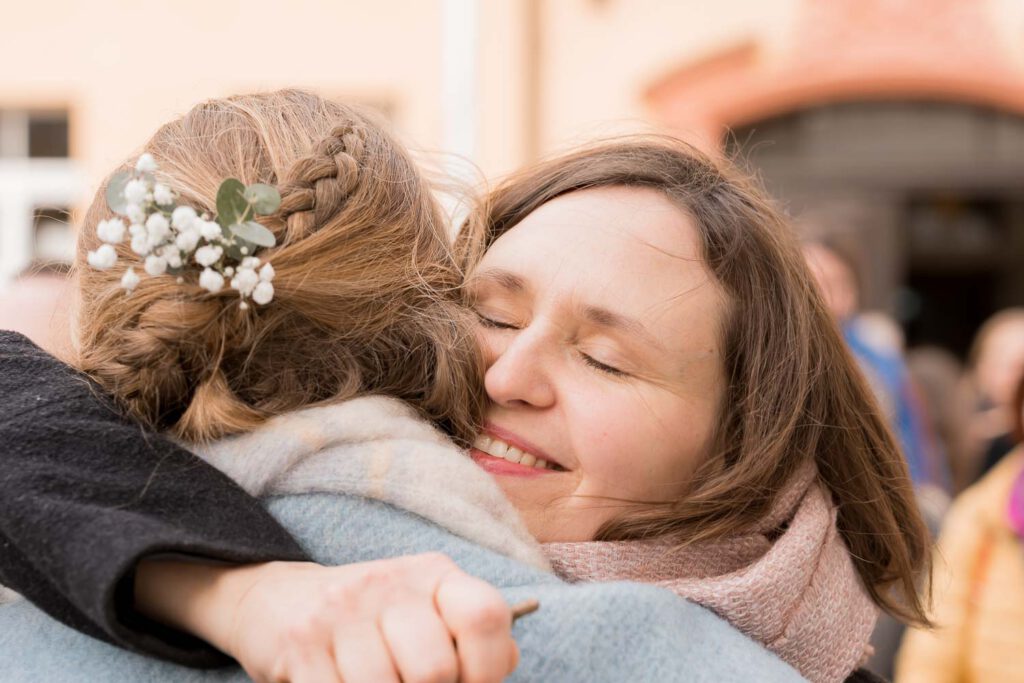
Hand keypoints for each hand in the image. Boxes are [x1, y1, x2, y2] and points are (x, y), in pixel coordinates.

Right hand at [136, 554, 518, 682]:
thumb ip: (471, 636)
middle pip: (435, 670)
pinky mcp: (299, 644)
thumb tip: (504, 662)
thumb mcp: (426, 611)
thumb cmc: (371, 620)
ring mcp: (340, 611)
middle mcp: (389, 583)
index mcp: (433, 574)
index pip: (484, 615)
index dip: (487, 668)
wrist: (278, 599)